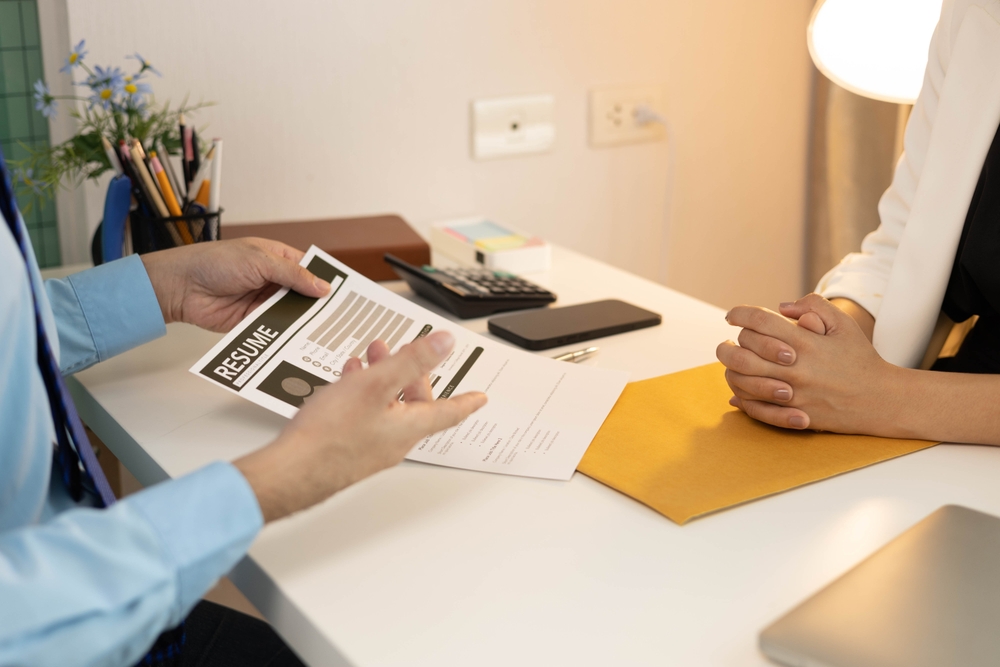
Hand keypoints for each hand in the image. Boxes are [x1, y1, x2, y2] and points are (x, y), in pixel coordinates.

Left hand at [140, 238, 330, 331]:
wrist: (182, 286)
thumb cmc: (215, 262)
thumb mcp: (260, 261)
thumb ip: (293, 275)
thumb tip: (323, 286)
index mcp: (277, 259)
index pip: (309, 269)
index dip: (325, 280)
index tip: (346, 293)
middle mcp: (273, 281)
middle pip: (304, 294)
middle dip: (319, 305)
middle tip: (342, 317)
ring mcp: (264, 302)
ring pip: (292, 314)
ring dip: (304, 321)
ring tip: (327, 332)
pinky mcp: (254, 322)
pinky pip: (276, 329)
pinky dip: (287, 334)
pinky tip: (302, 341)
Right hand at [234, 331, 487, 521]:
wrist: (291, 471)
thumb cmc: (331, 434)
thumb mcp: (377, 384)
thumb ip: (412, 361)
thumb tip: (444, 343)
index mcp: (409, 427)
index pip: (449, 412)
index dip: (466, 401)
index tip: (481, 398)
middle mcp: (394, 441)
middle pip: (415, 404)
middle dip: (411, 373)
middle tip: (406, 351)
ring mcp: (371, 447)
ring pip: (387, 407)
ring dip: (383, 379)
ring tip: (371, 357)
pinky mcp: (348, 450)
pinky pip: (366, 416)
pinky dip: (362, 394)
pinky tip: (345, 380)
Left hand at [716, 294, 899, 433]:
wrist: (880, 400)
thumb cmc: (859, 359)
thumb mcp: (844, 324)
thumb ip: (815, 306)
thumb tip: (782, 307)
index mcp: (805, 343)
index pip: (760, 321)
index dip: (740, 314)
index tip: (731, 316)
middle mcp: (794, 368)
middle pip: (742, 352)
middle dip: (728, 344)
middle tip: (727, 341)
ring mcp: (791, 394)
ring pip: (741, 380)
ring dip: (731, 370)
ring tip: (732, 364)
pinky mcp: (791, 415)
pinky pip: (753, 407)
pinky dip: (741, 397)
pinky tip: (738, 389)